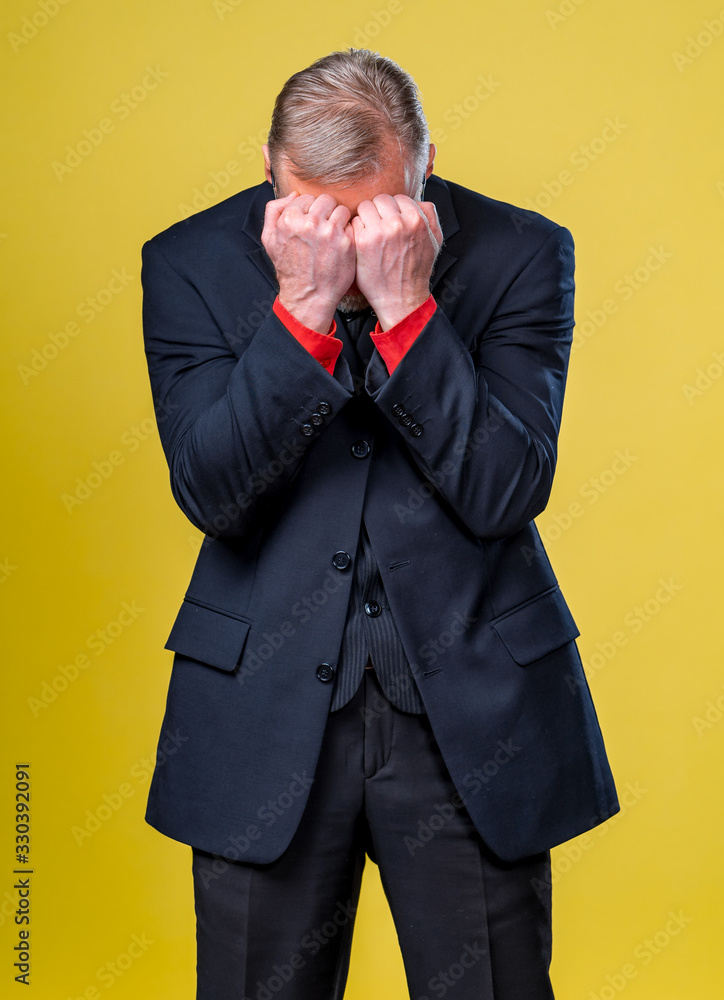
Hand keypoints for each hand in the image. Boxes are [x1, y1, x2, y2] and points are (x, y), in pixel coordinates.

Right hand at [261, 191, 354, 333]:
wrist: (308, 296)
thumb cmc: (289, 268)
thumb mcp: (269, 239)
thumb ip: (274, 211)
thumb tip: (292, 194)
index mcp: (289, 219)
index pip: (306, 197)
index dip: (310, 210)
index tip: (311, 224)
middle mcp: (310, 223)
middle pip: (326, 200)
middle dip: (326, 212)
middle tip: (324, 229)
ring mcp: (330, 233)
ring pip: (341, 210)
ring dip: (339, 221)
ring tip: (333, 237)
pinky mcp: (346, 243)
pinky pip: (352, 226)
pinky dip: (348, 233)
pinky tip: (341, 245)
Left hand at [351, 195, 442, 329]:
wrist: (402, 299)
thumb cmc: (416, 271)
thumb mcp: (434, 241)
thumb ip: (430, 216)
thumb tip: (419, 200)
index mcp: (417, 220)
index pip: (398, 198)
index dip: (393, 210)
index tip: (391, 222)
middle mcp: (399, 223)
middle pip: (380, 199)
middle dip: (379, 212)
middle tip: (379, 228)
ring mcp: (380, 232)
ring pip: (365, 207)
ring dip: (366, 219)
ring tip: (371, 234)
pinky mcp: (363, 242)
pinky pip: (355, 222)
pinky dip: (357, 231)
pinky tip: (363, 244)